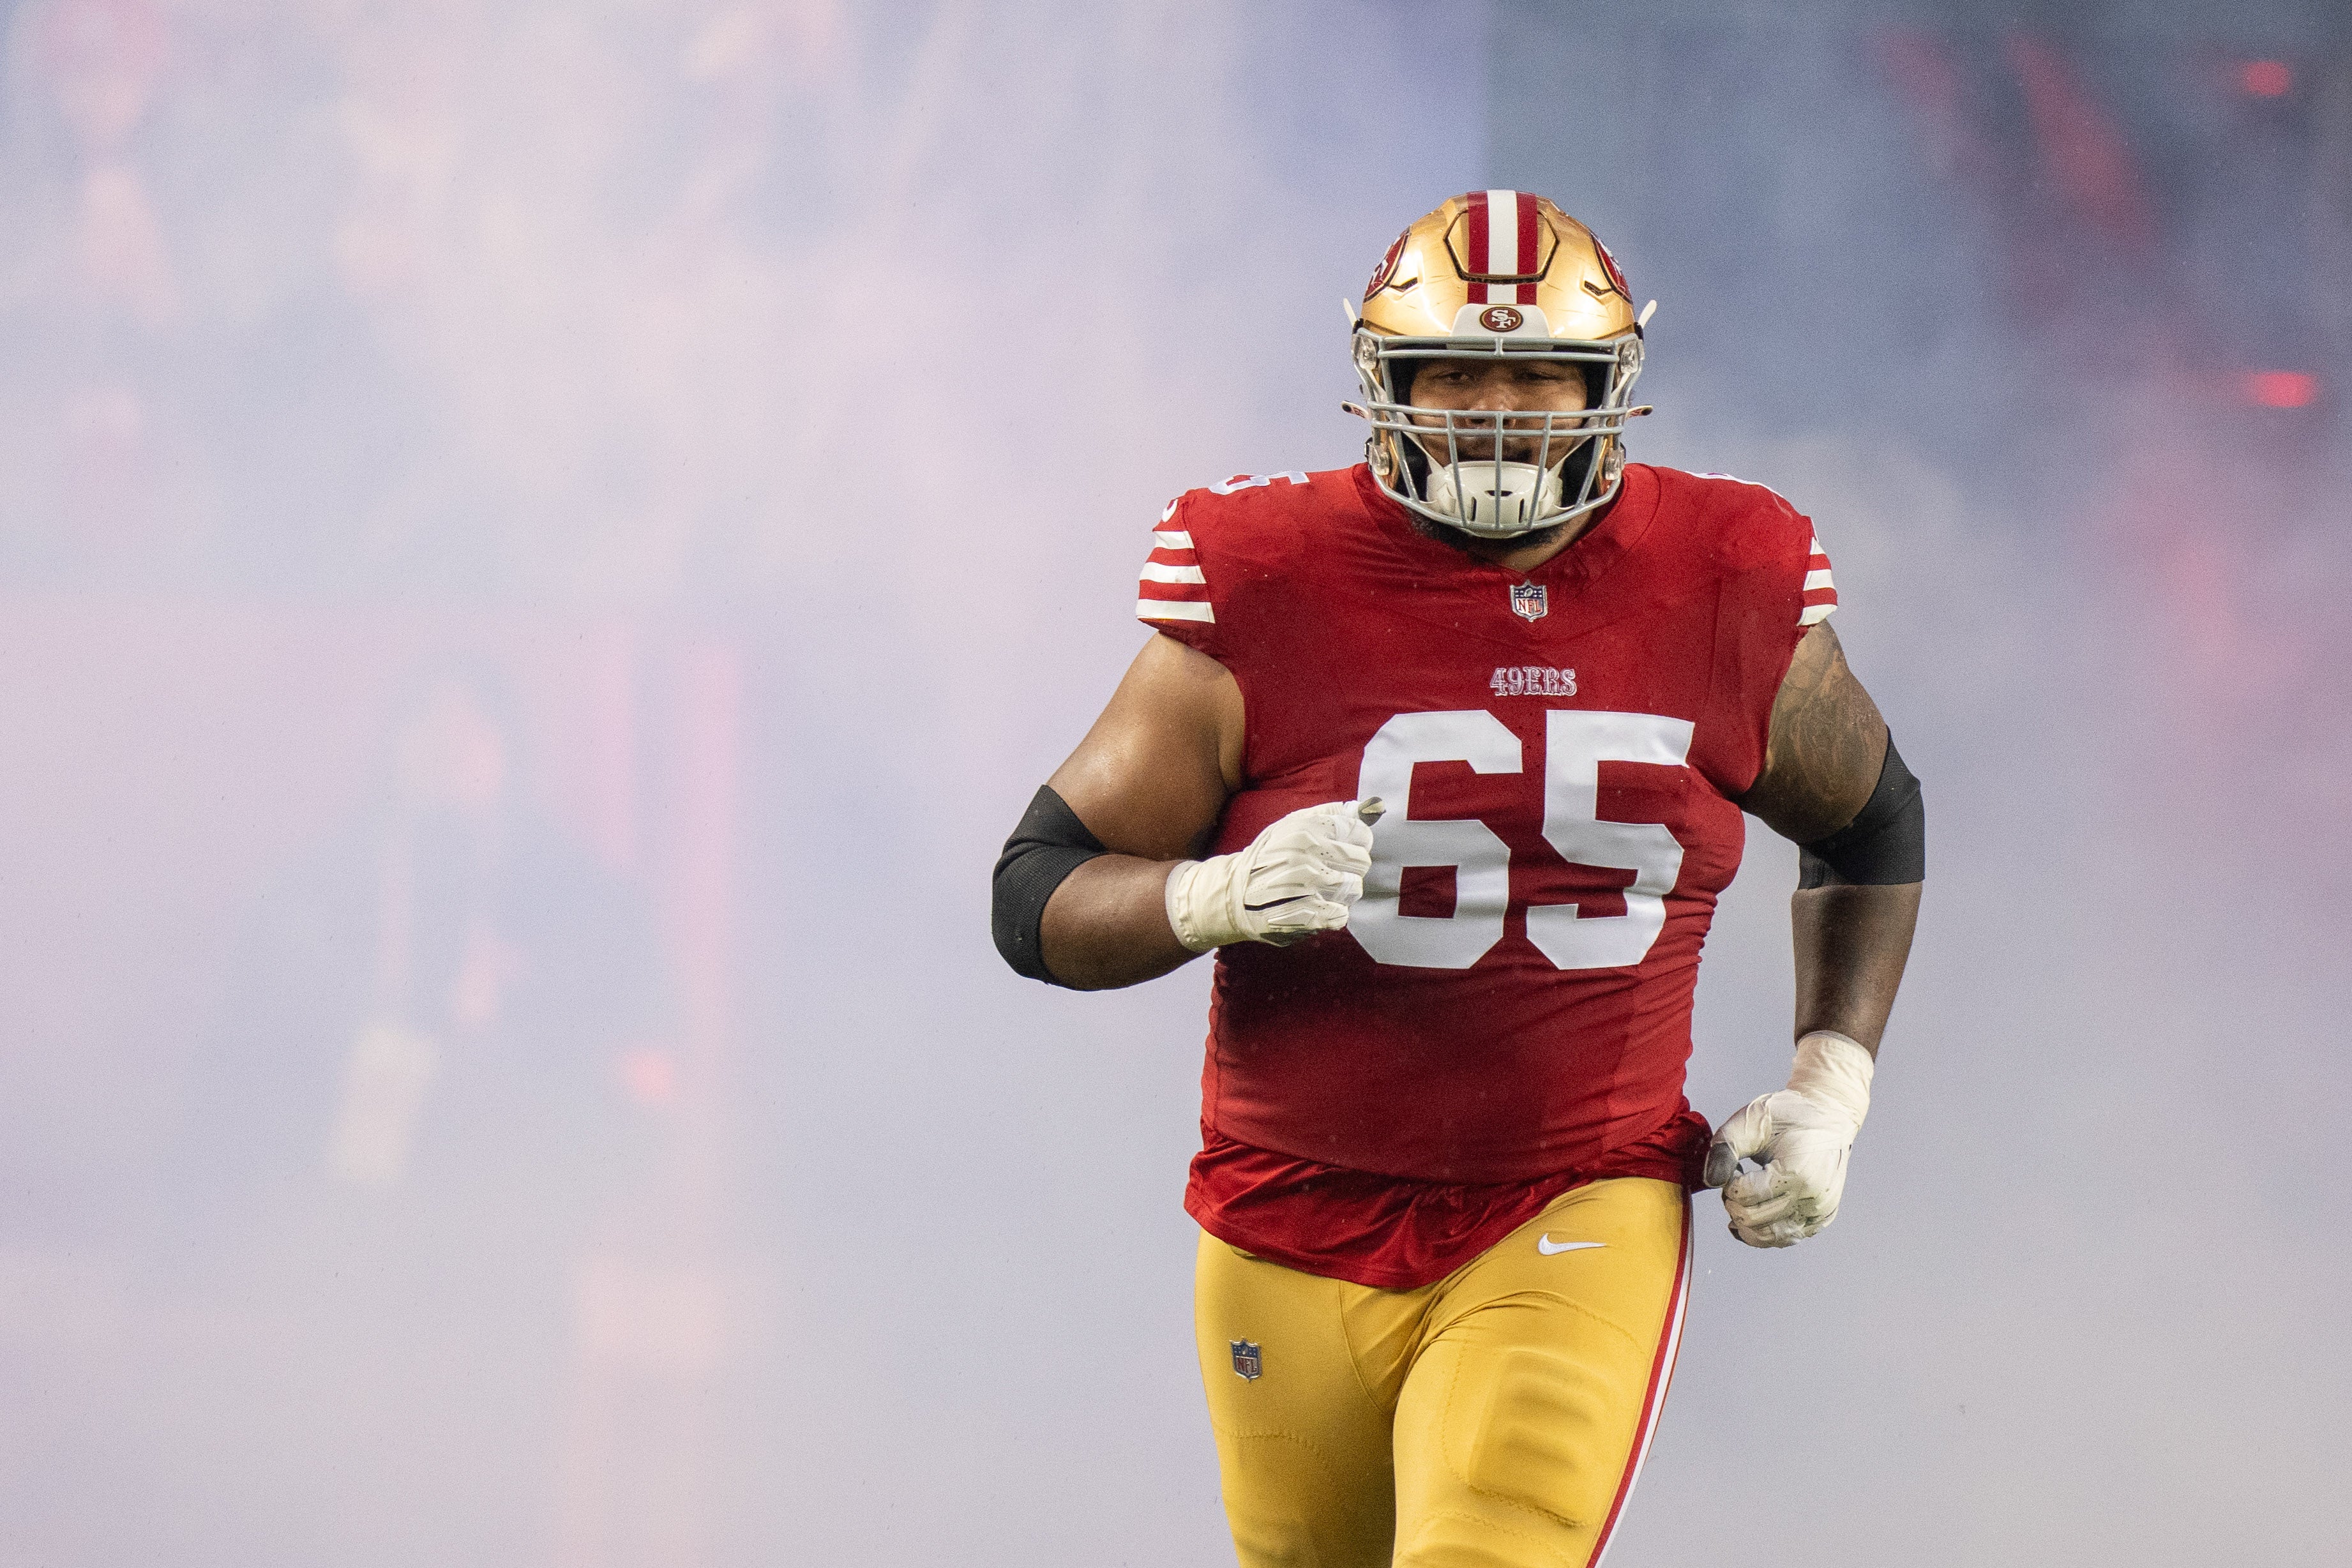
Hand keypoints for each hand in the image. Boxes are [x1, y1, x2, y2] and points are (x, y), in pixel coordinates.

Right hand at [1164, 799, 1382, 950]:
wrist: (1235, 893)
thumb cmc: (1272, 855)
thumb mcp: (1297, 825)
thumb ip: (1337, 814)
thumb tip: (1376, 805)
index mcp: (1305, 828)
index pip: (1360, 833)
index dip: (1358, 843)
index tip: (1344, 849)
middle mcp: (1304, 855)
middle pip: (1361, 862)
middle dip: (1351, 868)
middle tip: (1331, 871)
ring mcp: (1303, 887)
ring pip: (1353, 889)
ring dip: (1343, 892)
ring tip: (1322, 890)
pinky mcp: (1301, 915)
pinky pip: (1340, 916)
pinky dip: (1335, 914)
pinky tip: (1320, 908)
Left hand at [1705, 1031, 1873, 1247]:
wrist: (1828, 1116)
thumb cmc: (1787, 1115)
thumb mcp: (1749, 1121)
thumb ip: (1724, 1148)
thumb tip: (1711, 1181)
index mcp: (1797, 1173)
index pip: (1744, 1198)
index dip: (1729, 1184)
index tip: (1735, 1167)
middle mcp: (1814, 1199)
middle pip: (1753, 1221)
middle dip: (1734, 1203)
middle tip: (1737, 1179)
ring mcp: (1821, 1212)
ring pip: (1769, 1238)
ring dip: (1747, 1220)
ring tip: (1748, 1194)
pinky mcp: (1822, 1219)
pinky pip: (1786, 1238)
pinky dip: (1765, 1229)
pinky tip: (1758, 1208)